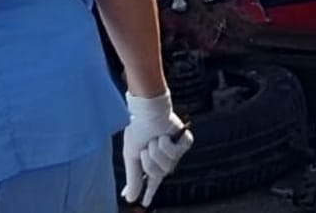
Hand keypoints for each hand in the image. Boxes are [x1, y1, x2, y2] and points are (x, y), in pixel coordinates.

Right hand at [121, 91, 192, 206]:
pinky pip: (175, 153)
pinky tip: (165, 135)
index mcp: (152, 162)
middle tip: (147, 148)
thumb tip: (130, 199)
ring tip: (155, 139)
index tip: (145, 203)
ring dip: (157, 151)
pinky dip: (166, 144)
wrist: (146, 112)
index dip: (148, 193)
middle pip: (157, 175)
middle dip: (149, 162)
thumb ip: (133, 178)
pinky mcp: (185, 143)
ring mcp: (176, 152)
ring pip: (167, 166)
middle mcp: (165, 159)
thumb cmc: (138, 129)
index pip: (150, 182)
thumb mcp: (132, 156)